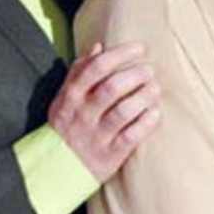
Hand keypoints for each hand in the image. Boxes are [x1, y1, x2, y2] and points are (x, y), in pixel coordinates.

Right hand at [49, 41, 159, 177]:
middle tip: (149, 70)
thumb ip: (80, 71)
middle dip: (135, 74)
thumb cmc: (68, 124)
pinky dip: (146, 122)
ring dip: (144, 96)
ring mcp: (96, 135)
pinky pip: (131, 136)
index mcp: (71, 96)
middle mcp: (83, 114)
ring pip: (123, 111)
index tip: (140, 48)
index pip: (96, 68)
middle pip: (112, 88)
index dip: (121, 54)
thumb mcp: (66, 97)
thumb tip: (99, 47)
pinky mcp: (110, 154)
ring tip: (155, 88)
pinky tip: (156, 112)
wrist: (58, 167)